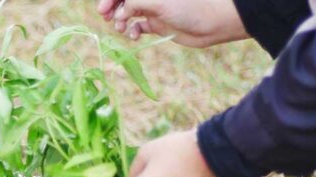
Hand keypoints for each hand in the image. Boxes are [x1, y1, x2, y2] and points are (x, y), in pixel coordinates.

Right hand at [97, 0, 248, 47]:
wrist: (212, 23)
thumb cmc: (189, 7)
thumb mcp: (158, 2)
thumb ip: (134, 3)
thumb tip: (119, 13)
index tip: (103, 9)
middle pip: (123, 0)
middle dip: (113, 8)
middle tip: (106, 18)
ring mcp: (153, 9)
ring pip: (128, 13)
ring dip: (121, 21)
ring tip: (120, 29)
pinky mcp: (157, 24)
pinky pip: (138, 26)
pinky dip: (132, 31)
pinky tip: (134, 35)